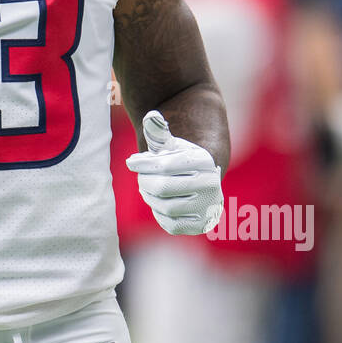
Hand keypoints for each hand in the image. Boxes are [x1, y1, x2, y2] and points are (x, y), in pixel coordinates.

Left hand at [125, 110, 223, 235]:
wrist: (201, 182)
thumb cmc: (179, 160)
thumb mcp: (171, 145)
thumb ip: (159, 132)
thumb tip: (151, 116)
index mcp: (203, 161)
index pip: (166, 164)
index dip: (144, 164)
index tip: (130, 162)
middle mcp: (210, 184)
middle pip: (163, 187)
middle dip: (145, 181)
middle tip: (140, 178)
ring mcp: (208, 206)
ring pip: (165, 206)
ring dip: (149, 197)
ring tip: (147, 188)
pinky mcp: (200, 225)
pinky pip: (171, 224)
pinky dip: (159, 214)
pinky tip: (158, 202)